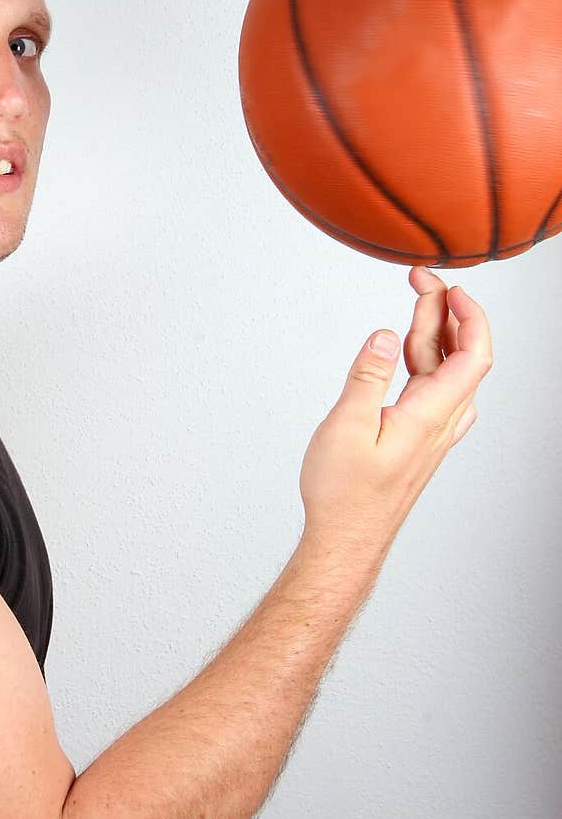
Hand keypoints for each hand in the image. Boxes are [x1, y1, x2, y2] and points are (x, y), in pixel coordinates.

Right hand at [297, 266, 493, 555]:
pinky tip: (402, 347)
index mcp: (430, 416)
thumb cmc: (346, 495)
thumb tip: (382, 335)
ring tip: (412, 303)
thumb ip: (366, 376)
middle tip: (419, 280)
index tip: (450, 287)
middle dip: (444, 311)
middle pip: (460, 355)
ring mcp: (432, 430)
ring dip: (432, 332)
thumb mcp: (346, 427)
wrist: (346, 538)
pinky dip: (422, 357)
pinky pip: (432, 386)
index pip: (474, 356)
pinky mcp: (419, 436)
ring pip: (445, 370)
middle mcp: (440, 422)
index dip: (470, 316)